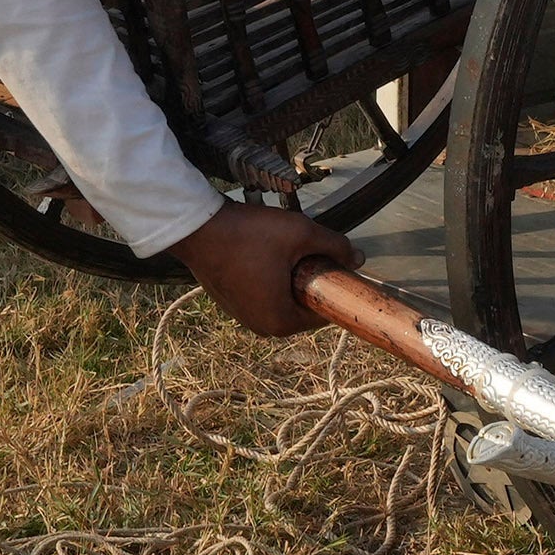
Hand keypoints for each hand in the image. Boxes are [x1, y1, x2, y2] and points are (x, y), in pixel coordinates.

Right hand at [173, 199, 359, 338]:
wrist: (197, 227)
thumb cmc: (248, 234)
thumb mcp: (301, 233)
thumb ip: (335, 246)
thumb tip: (358, 257)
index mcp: (281, 322)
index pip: (324, 312)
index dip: (334, 287)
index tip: (334, 263)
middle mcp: (262, 327)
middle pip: (304, 306)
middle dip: (311, 280)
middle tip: (308, 250)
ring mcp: (243, 316)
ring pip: (283, 298)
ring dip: (291, 277)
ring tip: (285, 249)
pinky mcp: (231, 302)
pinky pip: (263, 293)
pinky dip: (271, 277)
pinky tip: (266, 252)